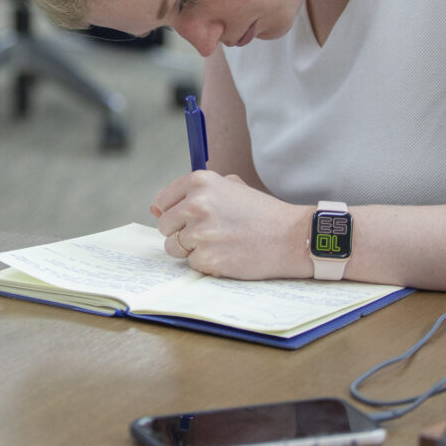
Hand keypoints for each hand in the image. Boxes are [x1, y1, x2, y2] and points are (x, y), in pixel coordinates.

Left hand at [151, 172, 311, 279]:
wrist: (291, 237)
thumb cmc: (261, 212)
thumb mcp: (230, 188)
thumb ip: (192, 192)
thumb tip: (155, 208)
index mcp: (199, 182)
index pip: (162, 201)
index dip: (175, 212)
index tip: (190, 217)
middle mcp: (196, 205)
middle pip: (164, 225)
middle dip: (181, 231)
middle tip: (209, 232)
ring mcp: (200, 233)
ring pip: (173, 246)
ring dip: (191, 249)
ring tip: (219, 243)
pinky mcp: (207, 258)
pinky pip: (191, 263)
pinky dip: (205, 262)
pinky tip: (227, 254)